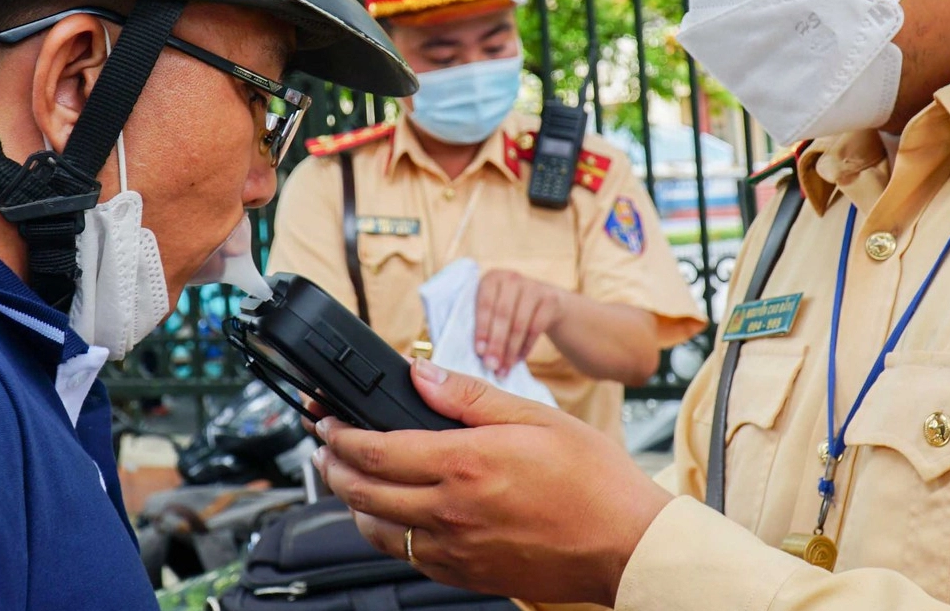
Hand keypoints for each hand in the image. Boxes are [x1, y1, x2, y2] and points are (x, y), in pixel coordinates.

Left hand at [313, 358, 672, 605]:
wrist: (625, 545)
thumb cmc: (593, 480)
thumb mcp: (536, 417)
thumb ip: (468, 396)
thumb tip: (420, 373)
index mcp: (465, 465)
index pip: (377, 450)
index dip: (341, 435)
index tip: (327, 422)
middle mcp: (452, 512)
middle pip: (364, 491)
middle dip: (333, 466)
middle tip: (324, 447)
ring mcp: (456, 549)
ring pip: (377, 531)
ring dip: (352, 502)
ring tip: (347, 479)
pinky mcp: (466, 574)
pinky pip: (407, 557)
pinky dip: (385, 534)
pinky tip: (389, 516)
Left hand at [474, 269, 564, 375]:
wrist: (546, 302)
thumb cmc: (510, 310)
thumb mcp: (495, 309)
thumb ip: (484, 325)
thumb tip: (476, 355)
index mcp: (491, 279)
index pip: (485, 304)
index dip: (482, 329)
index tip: (479, 352)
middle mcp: (511, 278)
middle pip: (503, 315)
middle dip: (496, 344)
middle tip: (491, 366)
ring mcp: (533, 286)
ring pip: (519, 323)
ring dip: (510, 350)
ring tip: (503, 369)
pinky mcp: (550, 298)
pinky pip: (536, 328)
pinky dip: (525, 347)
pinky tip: (518, 360)